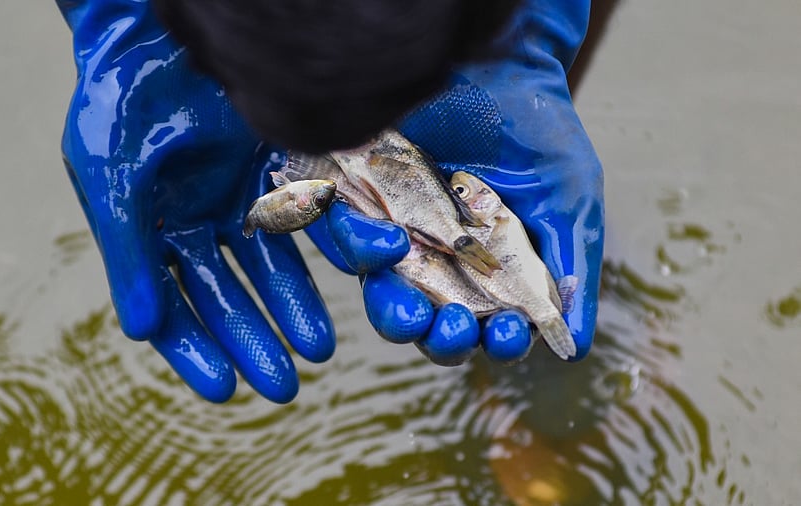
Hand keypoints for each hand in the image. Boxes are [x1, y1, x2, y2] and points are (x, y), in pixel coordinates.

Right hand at [55, 0, 340, 402]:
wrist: (159, 31)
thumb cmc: (122, 103)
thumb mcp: (113, 182)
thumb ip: (127, 256)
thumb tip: (142, 333)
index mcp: (150, 232)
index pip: (173, 306)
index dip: (195, 350)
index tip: (223, 391)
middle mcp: (198, 220)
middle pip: (229, 296)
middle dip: (254, 340)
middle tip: (283, 387)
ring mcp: (241, 192)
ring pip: (274, 264)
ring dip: (296, 307)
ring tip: (318, 349)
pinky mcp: (281, 162)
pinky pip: (312, 211)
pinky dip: (332, 241)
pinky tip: (353, 274)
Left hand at [313, 0, 603, 363]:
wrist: (497, 66)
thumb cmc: (540, 133)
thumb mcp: (569, 203)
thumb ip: (570, 270)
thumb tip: (576, 348)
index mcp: (494, 273)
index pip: (491, 329)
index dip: (496, 342)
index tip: (505, 334)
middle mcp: (445, 262)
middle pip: (433, 327)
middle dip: (442, 340)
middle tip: (453, 327)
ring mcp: (402, 236)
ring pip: (386, 298)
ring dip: (398, 316)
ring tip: (415, 313)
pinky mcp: (366, 205)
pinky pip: (351, 243)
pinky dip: (365, 250)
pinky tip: (391, 240)